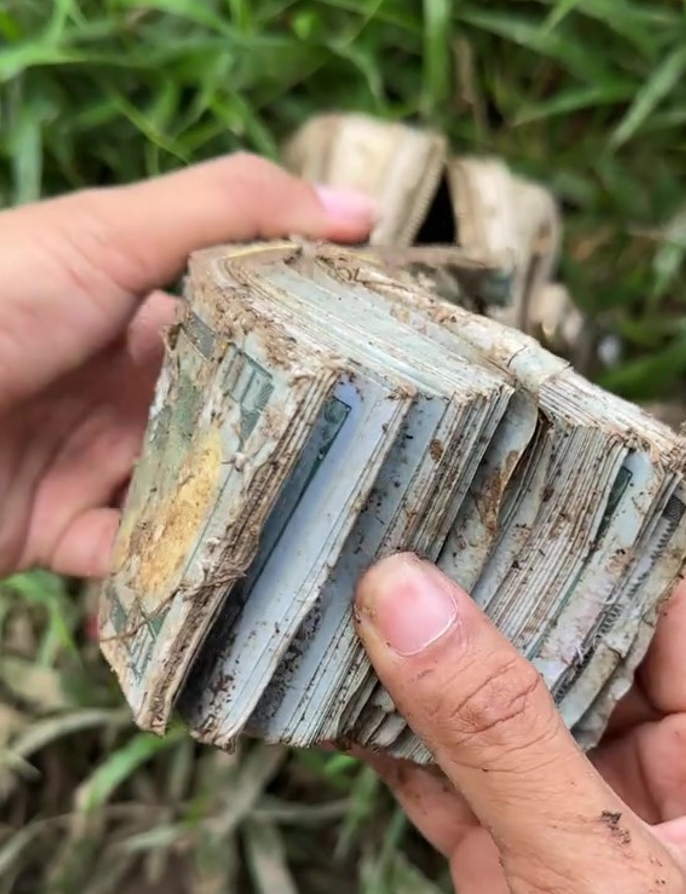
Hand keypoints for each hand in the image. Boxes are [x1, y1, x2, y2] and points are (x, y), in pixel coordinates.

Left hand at [0, 154, 375, 578]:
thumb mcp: (109, 235)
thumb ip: (230, 208)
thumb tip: (360, 208)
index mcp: (133, 309)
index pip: (243, 326)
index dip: (309, 343)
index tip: (389, 372)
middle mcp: (118, 387)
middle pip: (224, 422)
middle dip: (286, 446)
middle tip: (372, 472)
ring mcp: (90, 462)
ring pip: (189, 496)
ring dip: (236, 517)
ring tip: (320, 541)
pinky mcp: (58, 532)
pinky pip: (132, 562)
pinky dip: (167, 576)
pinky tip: (226, 587)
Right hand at [354, 552, 685, 891]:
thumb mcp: (590, 861)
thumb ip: (505, 735)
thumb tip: (408, 598)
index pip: (653, 608)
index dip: (588, 541)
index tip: (506, 486)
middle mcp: (636, 767)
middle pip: (558, 647)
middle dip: (483, 591)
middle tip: (410, 525)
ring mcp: (560, 811)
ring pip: (488, 711)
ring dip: (422, 664)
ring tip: (359, 589)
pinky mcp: (500, 858)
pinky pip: (440, 780)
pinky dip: (389, 743)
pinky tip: (341, 697)